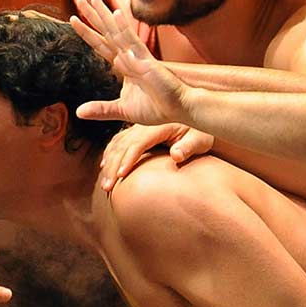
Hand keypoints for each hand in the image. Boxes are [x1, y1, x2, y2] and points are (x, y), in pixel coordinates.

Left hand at [69, 0, 190, 125]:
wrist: (180, 108)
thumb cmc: (157, 107)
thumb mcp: (123, 111)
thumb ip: (102, 110)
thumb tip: (79, 112)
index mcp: (124, 65)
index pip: (102, 45)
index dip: (87, 33)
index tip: (73, 19)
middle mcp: (129, 56)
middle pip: (107, 32)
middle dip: (92, 16)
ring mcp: (138, 56)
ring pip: (116, 31)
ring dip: (104, 15)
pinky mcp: (148, 61)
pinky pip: (133, 43)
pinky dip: (124, 29)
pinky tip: (115, 14)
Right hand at [98, 123, 215, 190]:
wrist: (198, 118)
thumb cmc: (202, 133)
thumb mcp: (201, 139)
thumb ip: (189, 147)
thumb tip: (176, 156)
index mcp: (158, 127)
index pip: (138, 144)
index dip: (128, 159)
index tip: (120, 175)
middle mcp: (144, 126)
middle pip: (122, 146)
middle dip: (112, 167)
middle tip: (107, 188)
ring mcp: (139, 127)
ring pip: (117, 144)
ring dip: (108, 163)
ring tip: (105, 184)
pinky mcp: (137, 131)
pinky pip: (118, 141)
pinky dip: (109, 153)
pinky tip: (104, 165)